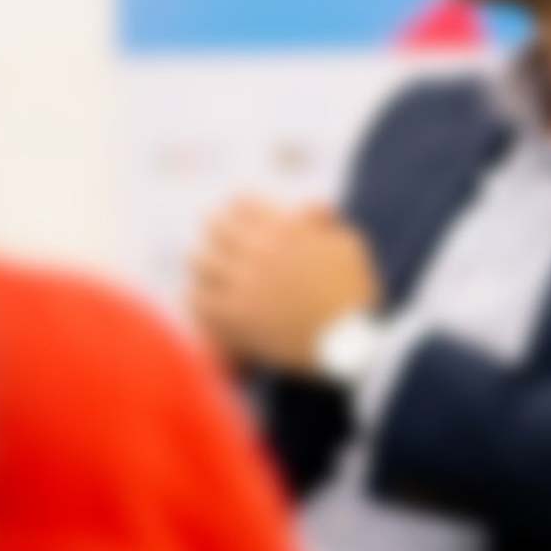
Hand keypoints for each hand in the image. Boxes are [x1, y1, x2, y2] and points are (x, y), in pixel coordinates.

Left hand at [189, 197, 379, 375]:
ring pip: (199, 261)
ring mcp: (241, 285)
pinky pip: (197, 300)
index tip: (237, 213)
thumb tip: (307, 206)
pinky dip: (197, 296)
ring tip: (207, 266)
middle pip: (214, 228)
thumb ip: (323, 222)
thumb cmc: (353, 293)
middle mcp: (258, 253)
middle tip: (217, 236)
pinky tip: (203, 297)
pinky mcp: (231, 318)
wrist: (347, 344)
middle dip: (217, 230)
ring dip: (205, 261)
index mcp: (285, 231)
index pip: (242, 205)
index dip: (239, 208)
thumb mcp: (348, 246)